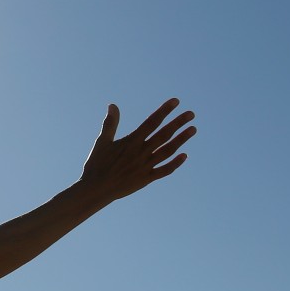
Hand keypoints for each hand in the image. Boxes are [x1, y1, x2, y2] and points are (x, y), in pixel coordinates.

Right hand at [81, 98, 195, 202]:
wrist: (96, 189)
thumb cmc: (96, 164)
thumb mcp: (101, 142)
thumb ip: (110, 123)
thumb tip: (113, 105)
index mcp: (131, 142)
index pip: (151, 122)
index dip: (164, 111)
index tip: (175, 101)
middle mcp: (141, 152)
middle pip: (164, 135)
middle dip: (178, 123)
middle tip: (191, 114)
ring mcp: (145, 166)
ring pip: (168, 151)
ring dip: (181, 140)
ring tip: (193, 129)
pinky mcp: (146, 179)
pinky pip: (164, 170)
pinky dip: (175, 163)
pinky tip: (185, 156)